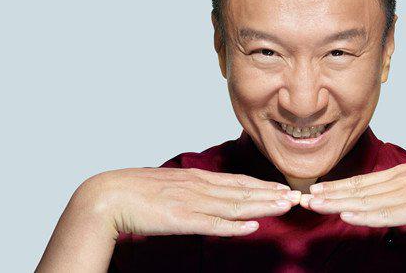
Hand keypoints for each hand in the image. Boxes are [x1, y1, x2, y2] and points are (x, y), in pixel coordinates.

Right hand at [76, 167, 301, 237]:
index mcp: (196, 179)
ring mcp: (192, 203)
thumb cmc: (136, 191)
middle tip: (297, 197)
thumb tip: (209, 197)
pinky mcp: (181, 219)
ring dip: (262, 206)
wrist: (108, 195)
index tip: (282, 188)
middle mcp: (199, 187)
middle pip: (242, 191)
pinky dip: (234, 226)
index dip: (262, 185)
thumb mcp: (170, 185)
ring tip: (284, 207)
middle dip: (271, 195)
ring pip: (234, 205)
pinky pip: (213, 224)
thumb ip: (191, 190)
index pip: (237, 181)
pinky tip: (252, 227)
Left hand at [300, 159, 405, 227]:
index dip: (336, 186)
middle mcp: (397, 181)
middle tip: (302, 196)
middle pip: (355, 189)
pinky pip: (383, 214)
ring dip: (335, 203)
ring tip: (313, 204)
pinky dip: (362, 215)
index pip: (361, 181)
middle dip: (327, 193)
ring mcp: (404, 194)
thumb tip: (393, 199)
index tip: (316, 188)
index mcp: (400, 174)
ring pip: (363, 200)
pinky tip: (345, 215)